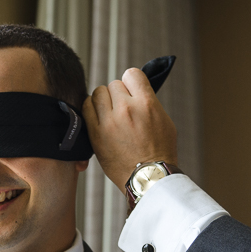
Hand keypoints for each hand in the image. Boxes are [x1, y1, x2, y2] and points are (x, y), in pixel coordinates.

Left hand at [83, 67, 178, 192]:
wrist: (148, 177)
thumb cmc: (160, 152)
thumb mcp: (164, 121)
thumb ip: (149, 102)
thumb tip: (135, 91)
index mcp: (146, 104)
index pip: (131, 74)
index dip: (132, 82)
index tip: (132, 92)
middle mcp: (127, 109)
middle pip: (114, 84)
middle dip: (119, 95)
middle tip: (124, 109)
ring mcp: (109, 122)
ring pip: (98, 93)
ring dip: (104, 100)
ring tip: (111, 113)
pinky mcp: (96, 134)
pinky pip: (86, 108)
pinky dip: (91, 109)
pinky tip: (99, 118)